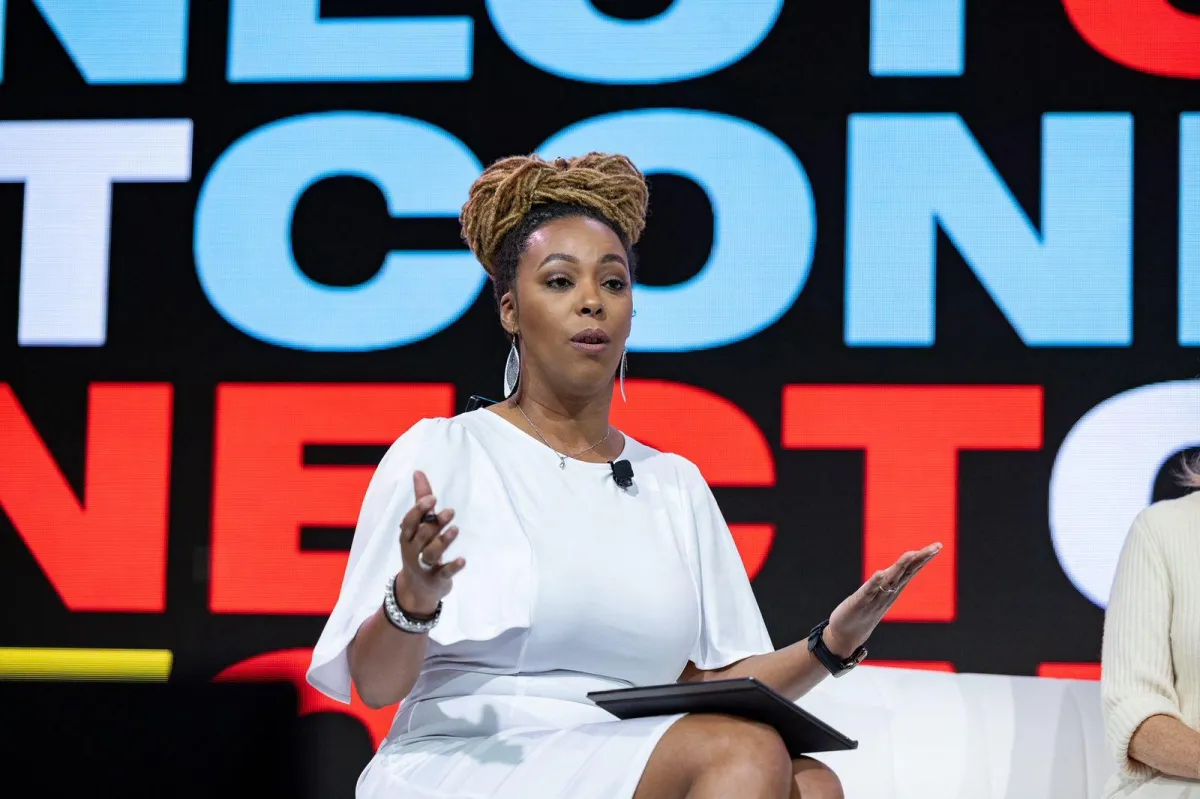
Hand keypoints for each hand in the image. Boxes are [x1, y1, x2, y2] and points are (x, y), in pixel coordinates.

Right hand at [395, 470, 465, 616]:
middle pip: (422, 536)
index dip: (419, 510)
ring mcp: (424, 567)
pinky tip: (463, 560)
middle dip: (435, 524)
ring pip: (431, 553)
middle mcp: (413, 551)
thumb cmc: (419, 548)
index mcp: (407, 536)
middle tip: (450, 511)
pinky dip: (453, 567)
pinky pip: (443, 573)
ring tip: (456, 530)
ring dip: (443, 541)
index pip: (410, 522)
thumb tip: (418, 472)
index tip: (433, 498)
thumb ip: (421, 499)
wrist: (416, 589)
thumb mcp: (417, 526)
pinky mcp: (436, 579)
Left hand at [824, 542, 941, 657]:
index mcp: (894, 588)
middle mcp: (888, 592)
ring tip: (912, 553)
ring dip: (901, 566)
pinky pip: (869, 591)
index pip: (912, 570)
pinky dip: (875, 582)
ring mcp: (875, 598)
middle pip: (907, 572)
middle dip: (921, 559)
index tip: (938, 545)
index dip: (924, 557)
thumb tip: (901, 566)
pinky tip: (880, 573)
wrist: (847, 634)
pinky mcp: (860, 602)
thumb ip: (890, 581)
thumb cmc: (863, 611)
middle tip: (936, 547)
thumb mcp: (880, 593)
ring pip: (891, 580)